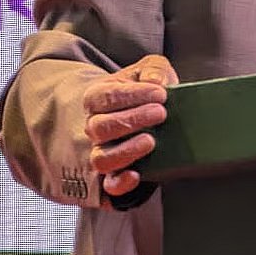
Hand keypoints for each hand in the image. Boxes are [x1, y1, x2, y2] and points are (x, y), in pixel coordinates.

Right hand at [82, 54, 177, 197]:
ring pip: (101, 158)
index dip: (133, 96)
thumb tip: (155, 80)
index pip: (105, 97)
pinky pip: (109, 186)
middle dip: (133, 120)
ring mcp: (102, 152)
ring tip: (151, 141)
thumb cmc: (147, 91)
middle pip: (101, 127)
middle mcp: (94, 127)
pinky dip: (121, 183)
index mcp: (97, 97)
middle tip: (160, 114)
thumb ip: (154, 68)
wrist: (148, 117)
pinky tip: (137, 175)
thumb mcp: (151, 70)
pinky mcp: (114, 176)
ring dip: (126, 151)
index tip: (161, 94)